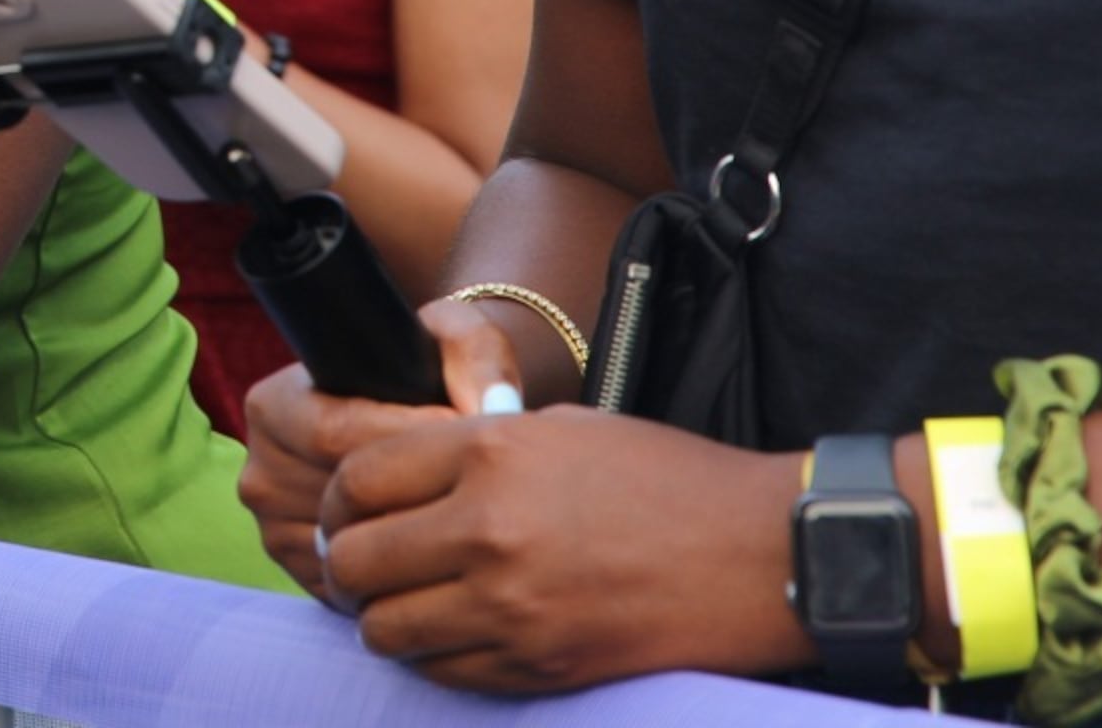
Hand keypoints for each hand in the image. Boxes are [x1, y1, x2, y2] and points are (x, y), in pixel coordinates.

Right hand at [239, 297, 518, 599]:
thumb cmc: (432, 375)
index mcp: (273, 405)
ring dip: (408, 537)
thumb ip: (476, 359)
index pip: (335, 435)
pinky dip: (397, 574)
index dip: (410, 439)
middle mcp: (262, 468)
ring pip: (347, 545)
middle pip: (341, 496)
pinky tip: (439, 546)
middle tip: (482, 484)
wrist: (414, 422)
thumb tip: (492, 407)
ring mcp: (275, 525)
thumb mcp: (456, 341)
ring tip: (466, 513)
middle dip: (417, 492)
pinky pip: (351, 584)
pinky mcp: (300, 570)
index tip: (474, 437)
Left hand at [317, 388, 807, 693]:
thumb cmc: (669, 480)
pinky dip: (433, 656)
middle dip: (345, 561)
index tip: (346, 510)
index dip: (338, 497)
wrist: (763, 555)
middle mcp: (488, 529)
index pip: (357, 478)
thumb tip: (406, 476)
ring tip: (402, 603)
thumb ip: (476, 448)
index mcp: (490, 453)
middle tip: (359, 562)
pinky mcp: (540, 666)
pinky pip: (443, 672)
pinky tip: (452, 634)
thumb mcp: (564, 430)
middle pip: (356, 558)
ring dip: (381, 617)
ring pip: (385, 628)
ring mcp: (512, 607)